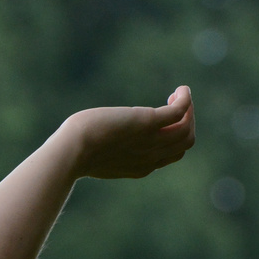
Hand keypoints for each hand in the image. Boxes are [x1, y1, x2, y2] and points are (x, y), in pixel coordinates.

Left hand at [66, 85, 195, 179]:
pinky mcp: (148, 123)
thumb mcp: (95, 154)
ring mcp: (150, 141)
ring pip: (186, 130)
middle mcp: (150, 158)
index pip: (171, 155)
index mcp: (140, 168)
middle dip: (186, 122)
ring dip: (188, 110)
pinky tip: (181, 89)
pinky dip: (185, 99)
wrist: (70, 152)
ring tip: (176, 96)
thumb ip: (106, 148)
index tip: (162, 121)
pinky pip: (180, 112)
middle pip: (185, 143)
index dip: (173, 137)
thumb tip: (99, 137)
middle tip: (173, 105)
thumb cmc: (73, 151)